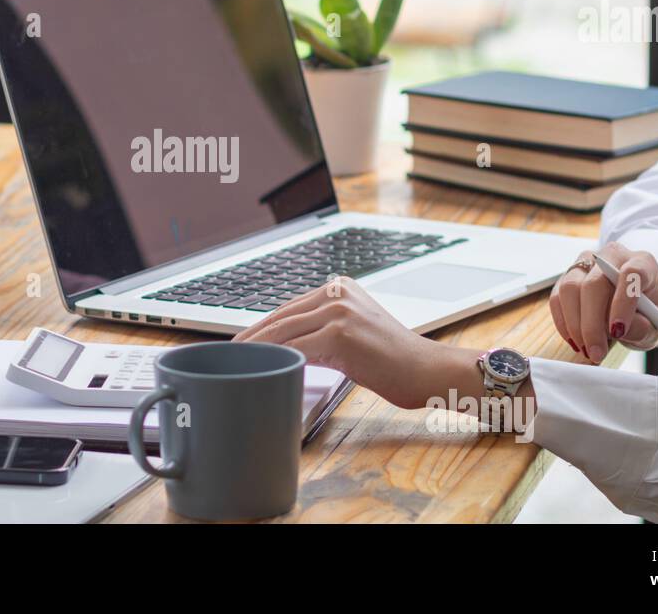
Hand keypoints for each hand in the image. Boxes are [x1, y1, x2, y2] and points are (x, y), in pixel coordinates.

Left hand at [232, 277, 481, 409]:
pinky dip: (276, 359)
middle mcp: (337, 292)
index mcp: (340, 287)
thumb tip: (286, 345)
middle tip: (231, 355)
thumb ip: (323, 329)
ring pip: (283, 330)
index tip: (241, 343)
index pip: (289, 308)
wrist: (426, 370)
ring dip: (257, 348)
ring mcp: (339, 310)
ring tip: (239, 364)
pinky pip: (296, 347)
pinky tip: (263, 369)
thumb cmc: (393, 360)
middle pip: (282, 316)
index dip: (261, 327)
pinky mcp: (340, 333)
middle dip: (252, 337)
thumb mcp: (353, 333)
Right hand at [549, 242, 657, 364]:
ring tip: (587, 349)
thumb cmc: (646, 314)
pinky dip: (563, 324)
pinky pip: (556, 299)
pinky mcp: (566, 277)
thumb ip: (641, 328)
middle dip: (592, 322)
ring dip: (575, 325)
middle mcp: (611, 257)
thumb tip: (618, 330)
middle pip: (594, 283)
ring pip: (570, 289)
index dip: (623, 302)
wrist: (634, 306)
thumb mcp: (654, 326)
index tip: (618, 330)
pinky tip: (575, 340)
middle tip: (596, 351)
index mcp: (642, 262)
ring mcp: (585, 264)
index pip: (631, 274)